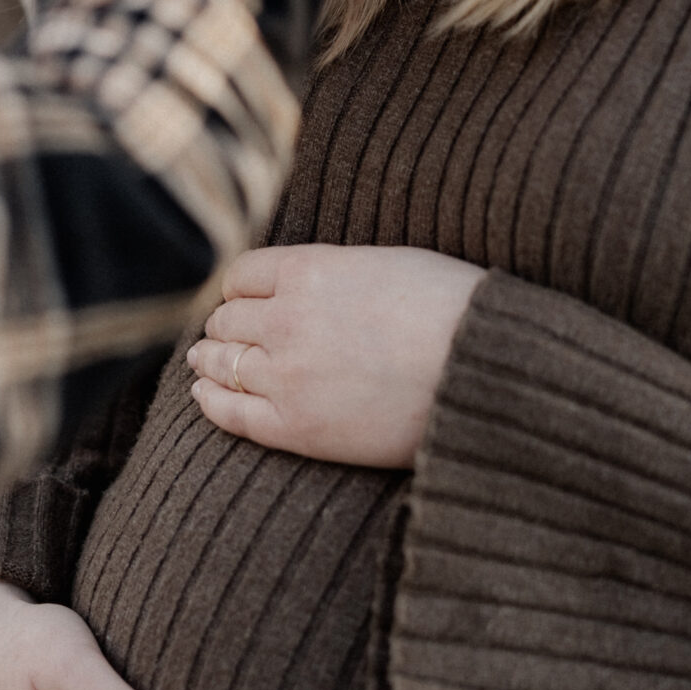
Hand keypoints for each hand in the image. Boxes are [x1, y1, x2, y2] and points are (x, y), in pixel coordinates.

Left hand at [186, 243, 484, 465]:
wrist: (485, 372)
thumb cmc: (453, 310)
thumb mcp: (386, 262)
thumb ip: (333, 271)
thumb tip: (307, 281)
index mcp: (307, 270)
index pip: (242, 276)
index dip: (239, 289)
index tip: (242, 300)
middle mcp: (285, 319)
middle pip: (229, 320)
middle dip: (227, 326)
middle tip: (223, 334)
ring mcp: (286, 375)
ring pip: (223, 362)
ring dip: (212, 359)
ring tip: (205, 361)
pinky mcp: (297, 427)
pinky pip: (232, 413)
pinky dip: (212, 401)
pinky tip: (205, 394)